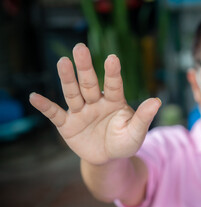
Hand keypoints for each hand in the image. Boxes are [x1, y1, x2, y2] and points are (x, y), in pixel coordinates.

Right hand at [29, 43, 160, 164]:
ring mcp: (81, 112)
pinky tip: (35, 97)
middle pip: (89, 83)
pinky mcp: (68, 125)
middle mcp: (96, 102)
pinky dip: (45, 107)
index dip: (113, 73)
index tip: (112, 58)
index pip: (114, 85)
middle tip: (80, 48)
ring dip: (67, 79)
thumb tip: (157, 101)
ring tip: (63, 62)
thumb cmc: (124, 142)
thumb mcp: (136, 133)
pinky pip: (55, 115)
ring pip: (73, 93)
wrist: (108, 157)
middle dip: (85, 67)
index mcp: (115, 101)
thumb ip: (144, 118)